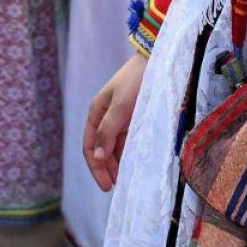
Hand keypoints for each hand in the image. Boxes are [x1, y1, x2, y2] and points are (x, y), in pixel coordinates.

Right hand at [83, 52, 148, 190]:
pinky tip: (133, 163)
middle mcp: (106, 117)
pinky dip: (127, 153)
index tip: (106, 185)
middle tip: (116, 186)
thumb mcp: (120, 106)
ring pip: (114, 147)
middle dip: (106, 168)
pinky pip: (127, 141)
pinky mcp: (134, 118)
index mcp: (96, 113)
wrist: (156, 60)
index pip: (90, 146)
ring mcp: (120, 118)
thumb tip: (98, 157)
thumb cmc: (136, 80)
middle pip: (101, 149)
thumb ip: (108, 131)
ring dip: (117, 163)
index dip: (95, 167)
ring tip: (125, 178)